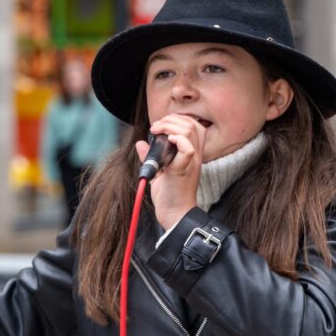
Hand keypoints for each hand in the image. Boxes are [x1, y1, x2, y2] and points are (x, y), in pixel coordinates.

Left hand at [135, 114, 204, 228]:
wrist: (174, 215)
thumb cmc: (169, 197)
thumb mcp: (158, 173)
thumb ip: (151, 157)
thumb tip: (141, 143)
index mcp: (191, 154)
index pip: (194, 126)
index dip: (177, 120)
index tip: (159, 126)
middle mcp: (195, 155)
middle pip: (192, 124)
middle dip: (171, 119)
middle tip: (155, 128)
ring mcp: (192, 162)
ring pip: (190, 130)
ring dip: (170, 126)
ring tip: (157, 132)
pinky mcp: (184, 169)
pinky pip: (188, 148)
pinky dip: (177, 140)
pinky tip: (166, 141)